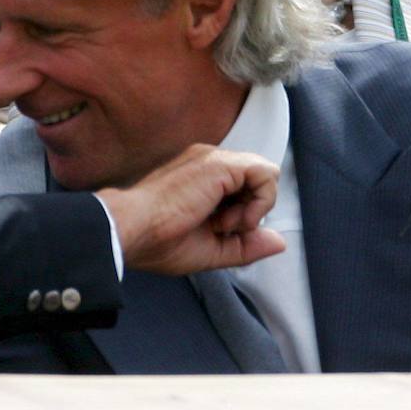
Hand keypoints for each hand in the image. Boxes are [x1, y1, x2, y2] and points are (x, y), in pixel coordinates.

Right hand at [96, 145, 284, 275]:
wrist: (132, 230)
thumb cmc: (156, 241)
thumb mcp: (212, 250)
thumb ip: (246, 244)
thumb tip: (278, 241)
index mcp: (201, 177)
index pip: (243, 189)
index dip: (242, 215)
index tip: (220, 232)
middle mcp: (209, 162)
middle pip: (256, 182)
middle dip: (249, 212)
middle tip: (221, 229)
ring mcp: (214, 159)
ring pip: (264, 175)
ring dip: (254, 208)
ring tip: (224, 224)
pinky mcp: (221, 163)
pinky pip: (266, 174)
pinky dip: (261, 201)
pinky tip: (236, 219)